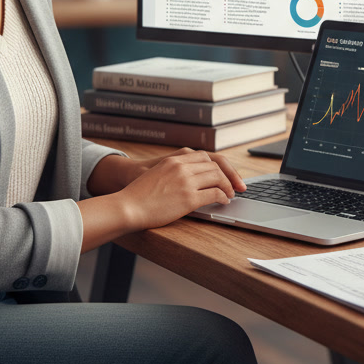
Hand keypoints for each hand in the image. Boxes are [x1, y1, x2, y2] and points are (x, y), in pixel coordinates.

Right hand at [116, 148, 246, 230]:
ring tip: (230, 194)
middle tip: (236, 184)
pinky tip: (223, 201)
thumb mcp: (157, 174)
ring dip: (227, 186)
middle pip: (214, 165)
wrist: (128, 206)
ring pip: (217, 177)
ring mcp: (185, 181)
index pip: (205, 156)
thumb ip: (174, 172)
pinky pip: (214, 194)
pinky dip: (223, 197)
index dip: (219, 165)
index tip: (226, 173)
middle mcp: (181, 167)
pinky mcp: (188, 198)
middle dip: (228, 174)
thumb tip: (192, 179)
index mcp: (174, 160)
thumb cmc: (139, 196)